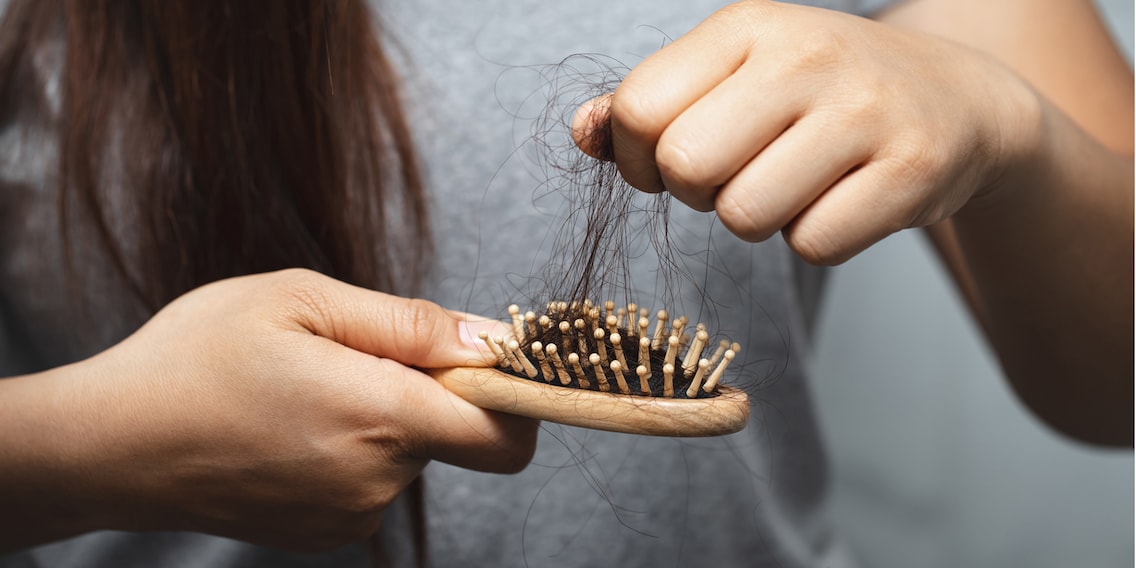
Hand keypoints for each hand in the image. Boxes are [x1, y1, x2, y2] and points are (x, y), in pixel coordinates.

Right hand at [1, 269, 535, 550]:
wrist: (110, 445)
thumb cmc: (197, 357)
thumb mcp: (303, 301)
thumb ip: (410, 323)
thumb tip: (490, 339)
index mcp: (381, 416)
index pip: (507, 434)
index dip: (516, 395)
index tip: (487, 362)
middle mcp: (377, 480)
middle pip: (454, 434)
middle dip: (426, 390)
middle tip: (349, 355)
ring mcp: (350, 515)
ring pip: (408, 454)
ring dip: (381, 417)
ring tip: (304, 389)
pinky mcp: (324, 533)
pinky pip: (371, 480)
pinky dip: (352, 449)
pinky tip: (291, 426)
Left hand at [574, 0, 1038, 263]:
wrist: (956, 100)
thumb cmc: (819, 94)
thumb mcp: (733, 75)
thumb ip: (649, 104)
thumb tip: (583, 133)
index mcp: (746, 26)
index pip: (638, 109)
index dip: (639, 158)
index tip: (673, 161)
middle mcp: (805, 56)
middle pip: (685, 167)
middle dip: (698, 193)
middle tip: (738, 176)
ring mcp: (865, 110)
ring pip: (745, 217)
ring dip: (757, 219)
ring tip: (794, 183)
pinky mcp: (912, 169)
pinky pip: (813, 245)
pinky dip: (817, 238)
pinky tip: (842, 199)